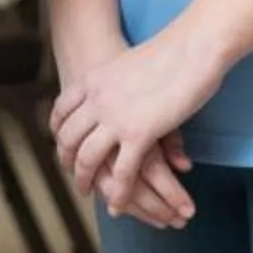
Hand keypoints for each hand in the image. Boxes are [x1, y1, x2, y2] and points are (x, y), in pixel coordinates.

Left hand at [52, 30, 217, 229]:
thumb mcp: (128, 65)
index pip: (62, 112)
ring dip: (86, 182)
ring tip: (89, 194)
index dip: (59, 134)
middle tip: (75, 176)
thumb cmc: (171, 51)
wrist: (193, 45)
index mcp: (93, 80)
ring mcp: (115, 118)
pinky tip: (117, 206)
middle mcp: (96, 100)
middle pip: (69, 139)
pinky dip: (117, 194)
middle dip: (68, 162)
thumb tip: (115, 90)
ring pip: (88, 159)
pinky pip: (121, 174)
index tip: (63, 147)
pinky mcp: (139, 133)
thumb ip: (116, 82)